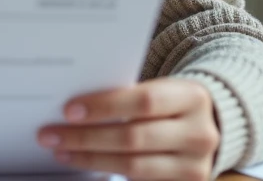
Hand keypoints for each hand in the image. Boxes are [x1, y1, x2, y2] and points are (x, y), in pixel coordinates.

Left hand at [36, 78, 219, 180]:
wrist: (211, 126)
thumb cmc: (171, 103)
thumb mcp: (161, 90)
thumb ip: (128, 96)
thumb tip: (74, 108)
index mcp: (192, 97)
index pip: (144, 101)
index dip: (105, 106)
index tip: (69, 110)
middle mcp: (199, 134)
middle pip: (134, 138)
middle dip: (86, 138)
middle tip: (50, 134)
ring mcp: (195, 166)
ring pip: (134, 166)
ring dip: (90, 159)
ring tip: (61, 150)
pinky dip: (108, 173)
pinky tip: (85, 164)